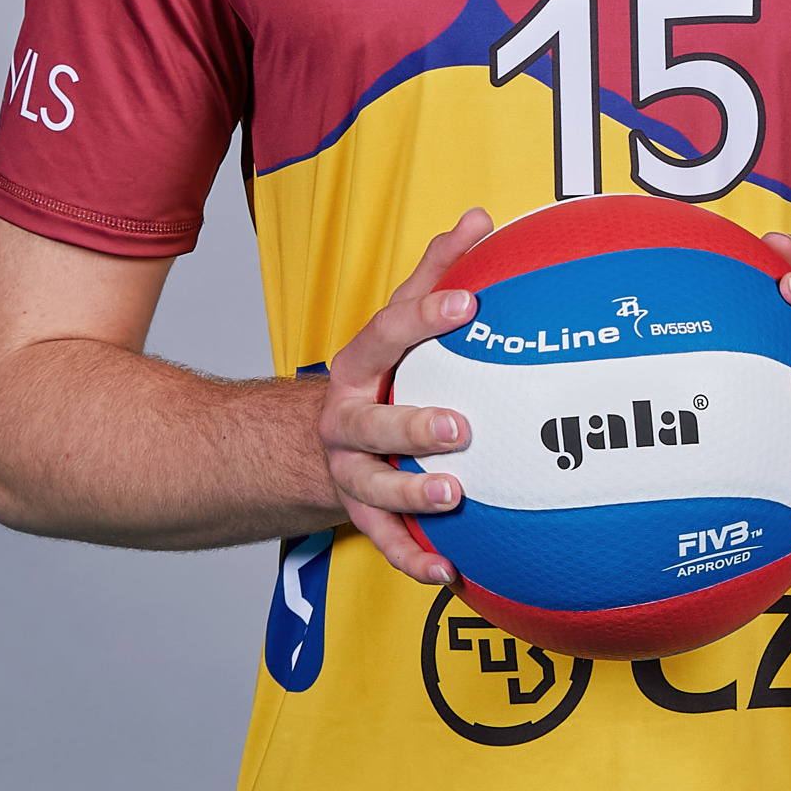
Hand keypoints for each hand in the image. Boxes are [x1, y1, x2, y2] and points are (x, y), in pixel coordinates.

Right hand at [319, 208, 491, 583]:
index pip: (388, 333)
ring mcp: (348, 469)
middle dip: (411, 424)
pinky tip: (448, 573)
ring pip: (371, 486)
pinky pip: (384, 541)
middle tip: (459, 425)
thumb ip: (437, 272)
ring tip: (451, 495)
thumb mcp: (397, 322)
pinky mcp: (358, 513)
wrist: (307, 441)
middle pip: (370, 423)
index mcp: (358, 364)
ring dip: (410, 494)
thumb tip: (482, 217)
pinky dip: (413, 559)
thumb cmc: (379, 372)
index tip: (470, 303)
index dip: (427, 317)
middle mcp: (345, 418)